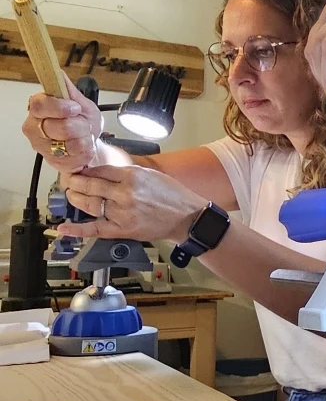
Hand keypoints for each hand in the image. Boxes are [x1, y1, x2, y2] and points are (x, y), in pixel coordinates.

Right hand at [22, 74, 102, 170]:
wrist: (89, 142)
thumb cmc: (83, 121)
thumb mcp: (81, 102)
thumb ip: (70, 90)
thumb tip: (59, 74)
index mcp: (39, 109)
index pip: (40, 105)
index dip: (61, 107)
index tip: (75, 108)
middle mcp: (35, 128)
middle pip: (61, 127)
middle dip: (81, 125)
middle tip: (82, 123)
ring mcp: (43, 147)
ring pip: (71, 143)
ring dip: (85, 138)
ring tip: (83, 135)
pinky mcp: (54, 162)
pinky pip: (77, 156)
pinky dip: (87, 150)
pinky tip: (83, 147)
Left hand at [58, 162, 205, 241]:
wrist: (187, 217)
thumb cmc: (174, 195)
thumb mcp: (152, 175)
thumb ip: (129, 173)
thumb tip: (108, 173)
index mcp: (134, 176)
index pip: (101, 170)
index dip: (86, 170)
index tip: (80, 170)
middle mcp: (125, 193)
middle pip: (91, 185)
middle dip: (76, 182)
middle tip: (69, 180)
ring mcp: (122, 212)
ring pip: (90, 204)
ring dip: (76, 199)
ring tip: (70, 194)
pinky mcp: (122, 230)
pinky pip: (95, 228)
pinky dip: (78, 229)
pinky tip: (64, 228)